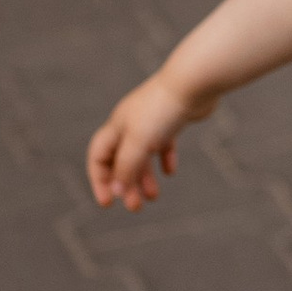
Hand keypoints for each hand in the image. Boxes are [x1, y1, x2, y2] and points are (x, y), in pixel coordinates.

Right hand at [86, 64, 209, 210]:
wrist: (193, 82)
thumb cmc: (162, 110)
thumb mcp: (139, 142)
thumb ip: (127, 167)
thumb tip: (118, 191)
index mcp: (117, 127)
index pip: (99, 157)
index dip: (99, 180)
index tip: (107, 203)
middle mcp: (131, 123)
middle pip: (121, 160)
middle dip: (126, 185)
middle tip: (135, 208)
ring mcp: (152, 121)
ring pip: (142, 155)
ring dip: (145, 177)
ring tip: (153, 197)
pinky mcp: (173, 120)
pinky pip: (164, 143)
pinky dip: (165, 159)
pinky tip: (171, 172)